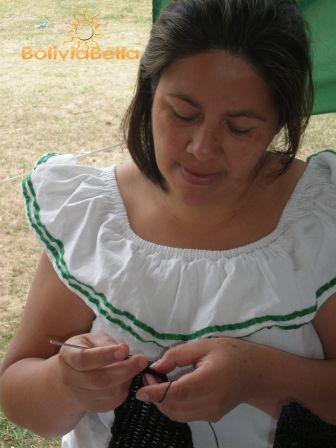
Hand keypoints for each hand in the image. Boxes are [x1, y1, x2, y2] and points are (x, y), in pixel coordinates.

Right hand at [58, 332, 148, 412]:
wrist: (70, 376)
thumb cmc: (85, 351)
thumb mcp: (91, 339)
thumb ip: (105, 342)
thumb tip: (123, 350)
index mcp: (69, 357)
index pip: (85, 359)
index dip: (105, 355)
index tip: (124, 349)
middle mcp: (71, 379)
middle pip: (98, 380)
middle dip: (124, 370)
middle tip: (142, 360)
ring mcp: (80, 396)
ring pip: (107, 393)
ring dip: (127, 380)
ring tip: (137, 367)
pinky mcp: (92, 407)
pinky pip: (112, 402)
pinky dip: (125, 390)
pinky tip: (129, 379)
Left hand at [136, 337, 258, 422]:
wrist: (257, 372)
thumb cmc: (231, 353)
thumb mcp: (204, 345)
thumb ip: (178, 355)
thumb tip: (156, 366)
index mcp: (209, 380)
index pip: (177, 392)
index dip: (156, 393)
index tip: (140, 390)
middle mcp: (210, 401)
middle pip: (174, 408)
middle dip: (156, 397)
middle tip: (150, 377)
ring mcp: (212, 413)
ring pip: (178, 415)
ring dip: (163, 403)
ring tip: (158, 384)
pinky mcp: (212, 417)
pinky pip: (186, 415)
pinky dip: (173, 406)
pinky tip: (172, 391)